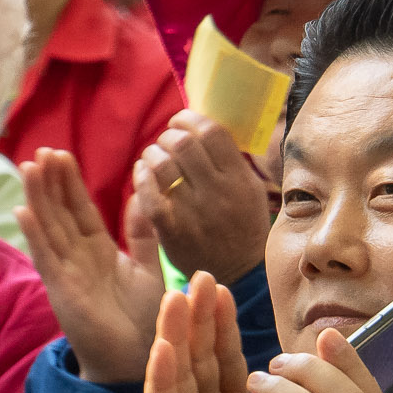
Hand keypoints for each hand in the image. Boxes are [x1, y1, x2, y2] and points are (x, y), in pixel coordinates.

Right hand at [16, 147, 162, 386]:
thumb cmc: (143, 318)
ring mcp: (66, 272)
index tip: (61, 154)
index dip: (69, 182)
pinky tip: (22, 212)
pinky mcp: (61, 290)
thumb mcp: (147, 266)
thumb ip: (142, 232)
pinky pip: (46, 258)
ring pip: (48, 228)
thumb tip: (142, 192)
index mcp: (97, 249)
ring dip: (37, 199)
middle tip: (42, 151)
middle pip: (59, 212)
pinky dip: (34, 235)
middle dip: (50, 182)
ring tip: (28, 168)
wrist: (137, 359)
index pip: (80, 208)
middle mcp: (77, 256)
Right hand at [127, 273, 260, 392]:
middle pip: (194, 359)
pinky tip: (161, 350)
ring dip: (173, 335)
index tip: (224, 288)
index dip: (221, 327)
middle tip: (199, 277)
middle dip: (197, 318)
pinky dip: (160, 380)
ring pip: (174, 377)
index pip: (221, 363)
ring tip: (174, 297)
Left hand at [133, 112, 272, 282]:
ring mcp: (193, 212)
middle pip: (184, 144)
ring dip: (152, 154)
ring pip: (163, 165)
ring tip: (153, 157)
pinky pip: (149, 196)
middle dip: (168, 135)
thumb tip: (204, 128)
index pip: (213, 133)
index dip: (190, 119)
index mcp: (239, 178)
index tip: (181, 121)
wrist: (239, 273)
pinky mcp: (172, 230)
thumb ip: (232, 162)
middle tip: (166, 141)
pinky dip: (141, 178)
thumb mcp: (251, 190)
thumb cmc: (243, 226)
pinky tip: (142, 173)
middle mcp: (218, 192)